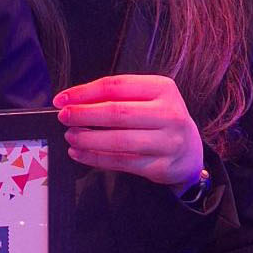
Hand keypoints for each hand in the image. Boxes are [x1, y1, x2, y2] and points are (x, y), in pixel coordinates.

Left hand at [54, 74, 203, 191]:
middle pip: (116, 112)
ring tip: (70, 136)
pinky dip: (95, 158)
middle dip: (83, 114)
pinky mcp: (160, 166)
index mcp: (162, 88)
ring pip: (118, 140)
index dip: (84, 92)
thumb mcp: (148, 99)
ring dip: (87, 139)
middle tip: (63, 117)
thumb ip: (117, 97)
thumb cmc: (161, 120)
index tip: (62, 98)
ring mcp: (167, 141)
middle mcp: (168, 113)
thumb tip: (75, 100)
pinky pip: (121, 161)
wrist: (190, 151)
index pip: (115, 86)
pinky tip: (79, 153)